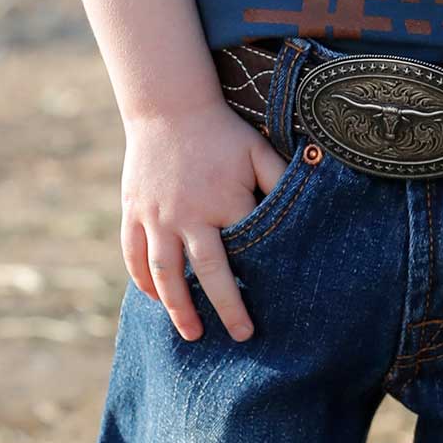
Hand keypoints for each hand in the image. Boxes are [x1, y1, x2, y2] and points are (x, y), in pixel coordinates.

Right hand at [119, 102, 291, 343]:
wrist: (168, 105)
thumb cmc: (220, 131)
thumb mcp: (256, 150)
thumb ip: (281, 179)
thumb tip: (309, 203)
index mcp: (224, 201)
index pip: (243, 253)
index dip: (253, 283)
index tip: (263, 311)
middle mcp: (188, 215)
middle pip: (205, 273)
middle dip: (222, 308)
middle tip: (238, 337)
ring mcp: (157, 216)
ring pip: (164, 273)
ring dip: (176, 307)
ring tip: (191, 333)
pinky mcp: (134, 211)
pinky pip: (133, 254)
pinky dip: (141, 280)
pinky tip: (153, 298)